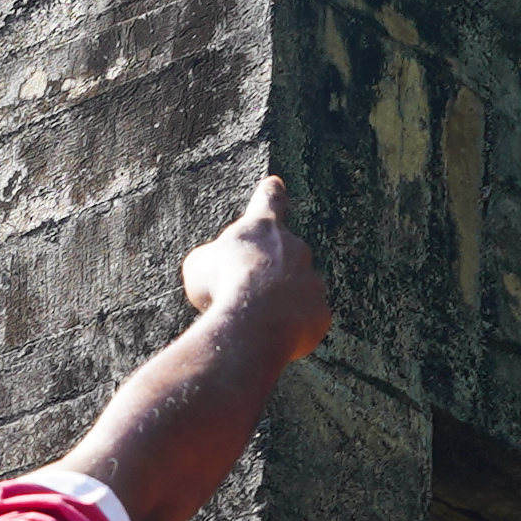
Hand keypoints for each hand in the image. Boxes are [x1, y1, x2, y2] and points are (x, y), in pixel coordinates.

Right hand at [183, 178, 331, 363]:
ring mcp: (312, 280)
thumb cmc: (223, 286)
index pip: (267, 202)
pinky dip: (291, 328)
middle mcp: (295, 248)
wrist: (255, 321)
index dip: (269, 194)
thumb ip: (214, 261)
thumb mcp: (199, 265)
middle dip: (268, 272)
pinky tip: (270, 337)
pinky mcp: (320, 312)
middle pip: (284, 255)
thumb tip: (218, 273)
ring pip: (297, 290)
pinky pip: (305, 320)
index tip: (275, 183)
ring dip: (280, 303)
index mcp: (262, 229)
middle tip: (245, 294)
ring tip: (255, 322)